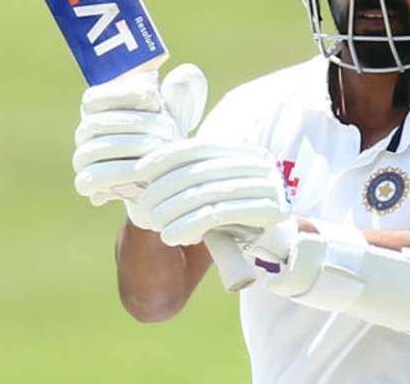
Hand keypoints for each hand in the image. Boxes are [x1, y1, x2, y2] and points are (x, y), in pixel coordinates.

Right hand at [72, 64, 206, 215]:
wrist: (167, 167)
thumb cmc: (168, 130)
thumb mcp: (180, 107)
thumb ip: (184, 87)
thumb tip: (184, 74)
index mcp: (98, 106)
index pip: (93, 98)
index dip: (122, 95)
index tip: (155, 98)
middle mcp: (86, 130)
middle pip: (95, 124)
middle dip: (133, 124)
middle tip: (166, 128)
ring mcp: (84, 156)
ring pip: (91, 151)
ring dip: (126, 149)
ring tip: (157, 150)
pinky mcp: (89, 182)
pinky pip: (89, 180)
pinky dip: (115, 176)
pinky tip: (144, 173)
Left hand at [130, 139, 290, 246]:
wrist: (253, 262)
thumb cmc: (214, 228)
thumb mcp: (199, 196)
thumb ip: (181, 178)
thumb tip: (142, 166)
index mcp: (243, 151)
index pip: (198, 147)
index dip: (165, 157)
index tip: (138, 171)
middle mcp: (260, 163)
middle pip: (201, 171)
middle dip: (165, 188)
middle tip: (142, 205)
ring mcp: (270, 186)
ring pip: (207, 193)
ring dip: (173, 208)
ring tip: (152, 222)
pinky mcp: (271, 211)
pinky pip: (220, 214)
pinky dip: (189, 225)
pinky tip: (171, 235)